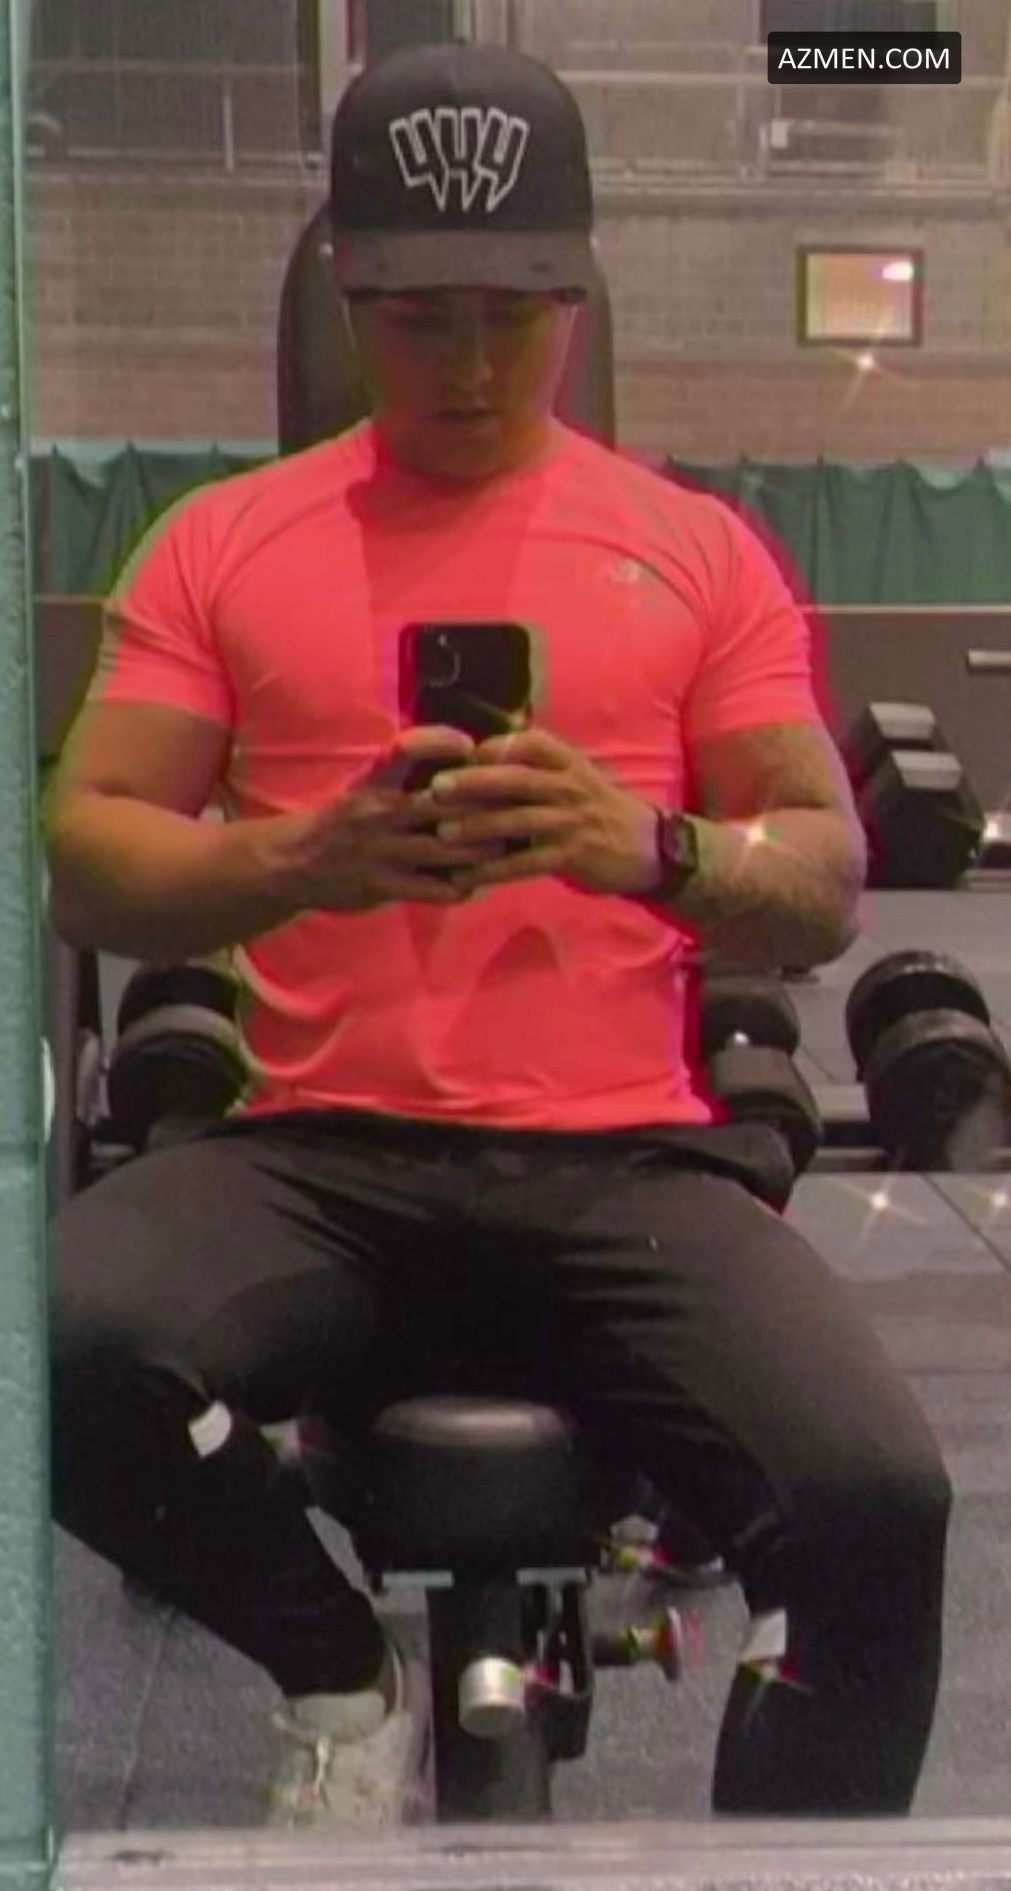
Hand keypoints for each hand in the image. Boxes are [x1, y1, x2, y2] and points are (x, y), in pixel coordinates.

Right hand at [286, 726, 508, 910]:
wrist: (291, 864)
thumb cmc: (340, 823)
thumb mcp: (363, 789)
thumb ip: (401, 778)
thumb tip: (458, 763)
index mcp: (374, 783)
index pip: (406, 748)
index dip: (440, 742)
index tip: (469, 746)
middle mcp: (379, 811)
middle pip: (443, 803)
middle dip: (483, 806)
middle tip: (515, 807)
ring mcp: (382, 850)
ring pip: (447, 848)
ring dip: (482, 850)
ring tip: (506, 849)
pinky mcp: (383, 884)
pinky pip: (433, 888)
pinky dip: (460, 887)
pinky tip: (474, 884)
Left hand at [429, 728, 661, 896]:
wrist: (647, 845)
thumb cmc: (596, 808)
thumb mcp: (573, 776)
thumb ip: (533, 767)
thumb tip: (478, 756)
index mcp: (567, 761)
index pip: (529, 743)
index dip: (492, 748)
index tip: (456, 755)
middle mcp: (570, 786)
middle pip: (517, 779)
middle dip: (474, 782)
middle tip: (435, 788)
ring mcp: (572, 821)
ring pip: (519, 821)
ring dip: (478, 828)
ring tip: (442, 834)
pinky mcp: (572, 855)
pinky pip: (527, 863)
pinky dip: (495, 871)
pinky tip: (468, 878)